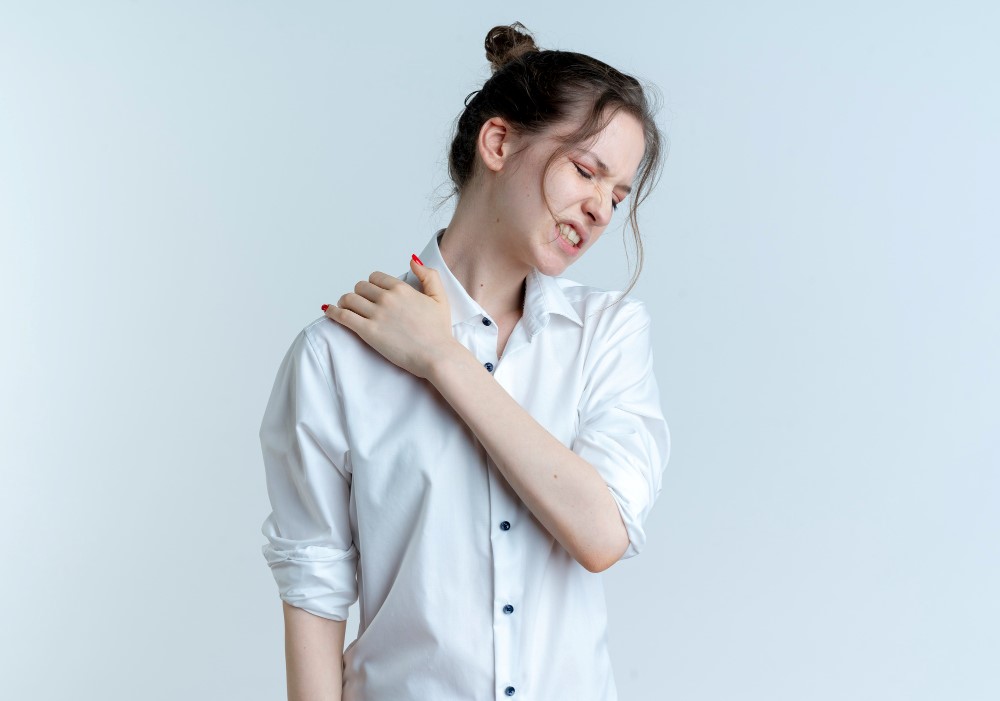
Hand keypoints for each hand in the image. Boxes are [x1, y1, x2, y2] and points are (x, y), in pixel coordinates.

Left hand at [323, 256, 455, 378]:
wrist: (436, 355)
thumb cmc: (439, 331)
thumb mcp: (440, 298)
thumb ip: (429, 275)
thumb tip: (413, 260)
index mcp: (401, 289)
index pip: (375, 277)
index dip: (372, 284)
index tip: (371, 293)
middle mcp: (387, 298)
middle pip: (360, 287)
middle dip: (359, 294)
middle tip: (360, 303)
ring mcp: (376, 314)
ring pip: (349, 299)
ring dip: (345, 302)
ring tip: (345, 307)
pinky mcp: (368, 331)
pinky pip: (343, 316)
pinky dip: (333, 312)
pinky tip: (329, 312)